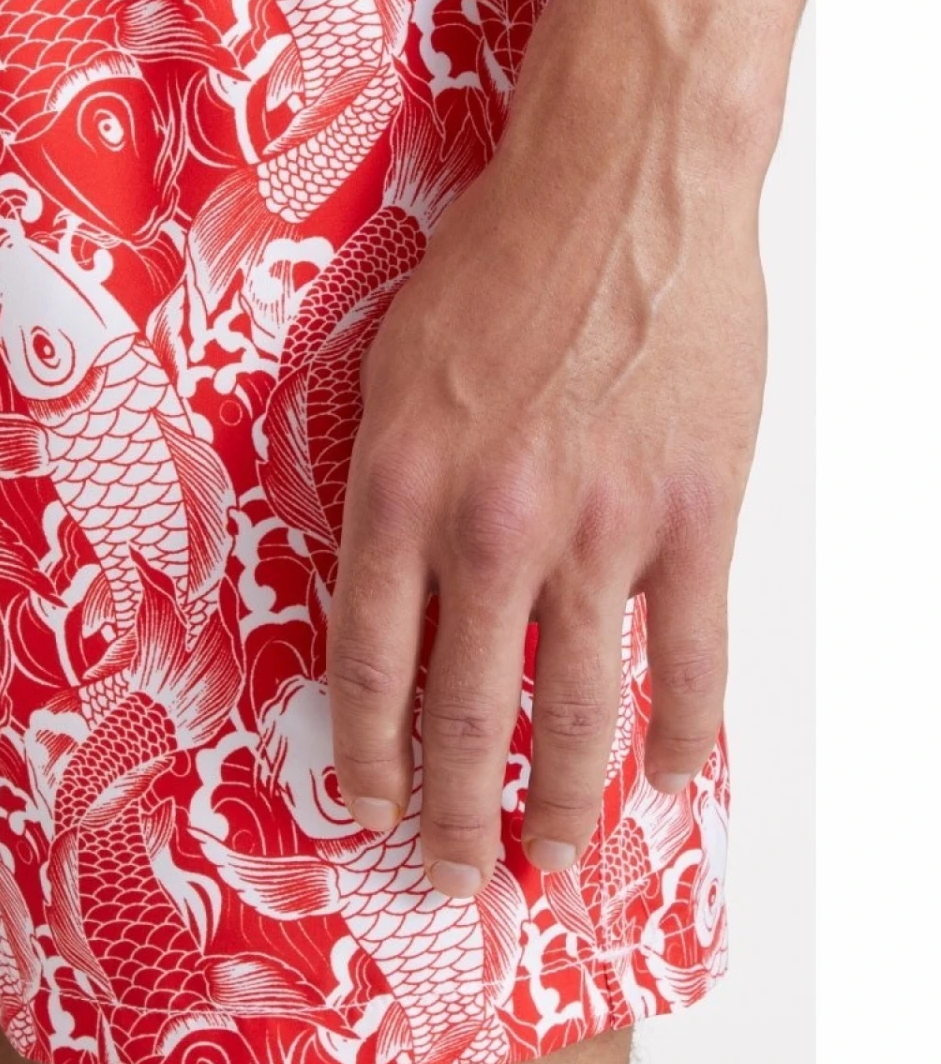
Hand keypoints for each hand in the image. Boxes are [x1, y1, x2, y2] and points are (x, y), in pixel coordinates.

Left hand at [326, 19, 769, 896]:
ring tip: (548, 857)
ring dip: (563, 802)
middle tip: (453, 878)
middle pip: (468, 715)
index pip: (371, 662)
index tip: (369, 807)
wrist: (620, 185)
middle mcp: (491, 526)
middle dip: (455, 816)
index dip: (368, 754)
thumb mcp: (392, 364)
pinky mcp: (694, 514)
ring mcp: (601, 529)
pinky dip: (688, 733)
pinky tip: (677, 779)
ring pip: (579, 711)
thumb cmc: (498, 259)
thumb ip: (385, 480)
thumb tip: (389, 579)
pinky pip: (693, 658)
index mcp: (400, 485)